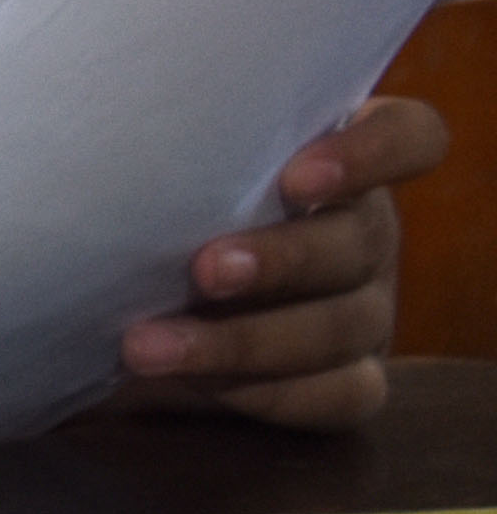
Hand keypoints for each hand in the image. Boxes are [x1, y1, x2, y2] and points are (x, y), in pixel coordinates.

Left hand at [117, 97, 442, 427]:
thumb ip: (171, 143)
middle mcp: (366, 231)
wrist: (139, 304)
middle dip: (282, 260)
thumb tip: (105, 119)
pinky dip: (268, 393)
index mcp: (340, 160)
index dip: (373, 153)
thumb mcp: (166, 165)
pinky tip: (199, 385)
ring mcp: (366, 308)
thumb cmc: (150, 204)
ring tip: (149, 346)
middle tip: (203, 270)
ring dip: (245, 340)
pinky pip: (339, 394)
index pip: (408, 137)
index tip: (299, 177)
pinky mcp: (349, 378)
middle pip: (360, 242)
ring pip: (342, 325)